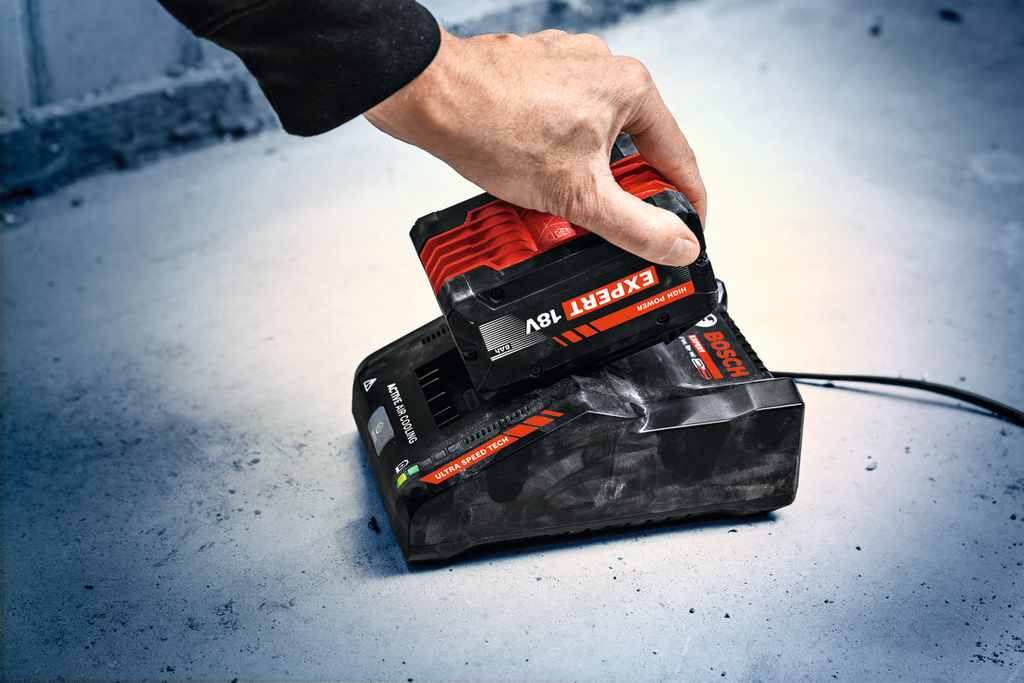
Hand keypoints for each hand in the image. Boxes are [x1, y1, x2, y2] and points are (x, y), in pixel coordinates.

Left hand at [364, 27, 706, 266]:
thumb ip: (637, 226)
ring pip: (592, 142)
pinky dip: (553, 160)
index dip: (686, 204)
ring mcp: (563, 70)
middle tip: (608, 228)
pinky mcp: (530, 79)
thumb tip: (678, 244)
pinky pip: (557, 129)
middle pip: (632, 151)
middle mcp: (601, 69)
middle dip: (620, 195)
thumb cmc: (494, 125)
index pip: (678, 158)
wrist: (428, 98)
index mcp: (630, 88)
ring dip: (583, 179)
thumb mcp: (579, 195)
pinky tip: (532, 182)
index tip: (686, 231)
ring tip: (561, 209)